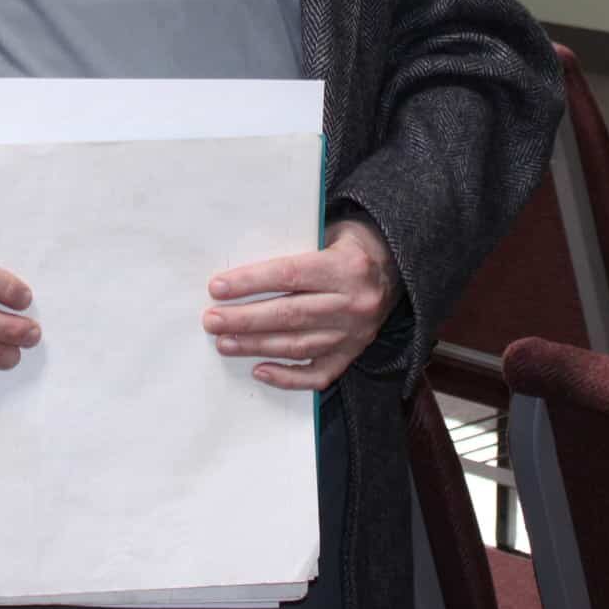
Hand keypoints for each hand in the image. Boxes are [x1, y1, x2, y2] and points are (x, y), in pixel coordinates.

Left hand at [202, 218, 401, 391]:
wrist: (397, 266)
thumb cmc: (350, 244)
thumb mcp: (329, 231)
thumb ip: (294, 247)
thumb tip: (244, 267)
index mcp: (346, 267)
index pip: (289, 275)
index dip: (250, 283)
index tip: (217, 287)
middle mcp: (353, 303)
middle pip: (289, 315)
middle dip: (244, 320)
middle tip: (211, 320)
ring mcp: (356, 333)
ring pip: (298, 346)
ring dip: (257, 346)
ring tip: (225, 343)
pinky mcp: (355, 353)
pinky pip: (319, 373)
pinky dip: (288, 377)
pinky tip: (260, 370)